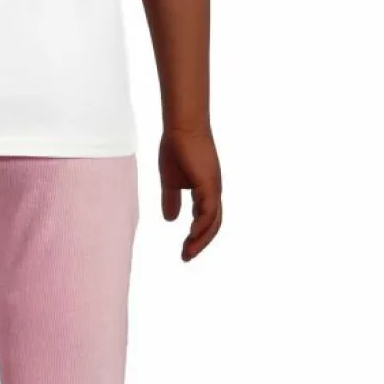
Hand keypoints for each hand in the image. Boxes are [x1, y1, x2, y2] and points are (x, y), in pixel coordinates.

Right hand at [159, 128, 222, 260]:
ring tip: (187, 253)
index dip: (197, 236)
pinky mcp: (209, 183)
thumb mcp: (170, 180)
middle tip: (185, 257)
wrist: (181, 126)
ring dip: (201, 239)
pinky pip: (209, 211)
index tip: (184, 250)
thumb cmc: (177, 147)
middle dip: (200, 243)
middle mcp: (213, 191)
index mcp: (205, 190)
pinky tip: (191, 235)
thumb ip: (171, 200)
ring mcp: (213, 187)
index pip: (206, 219)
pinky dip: (202, 226)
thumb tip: (171, 220)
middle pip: (213, 224)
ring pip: (213, 221)